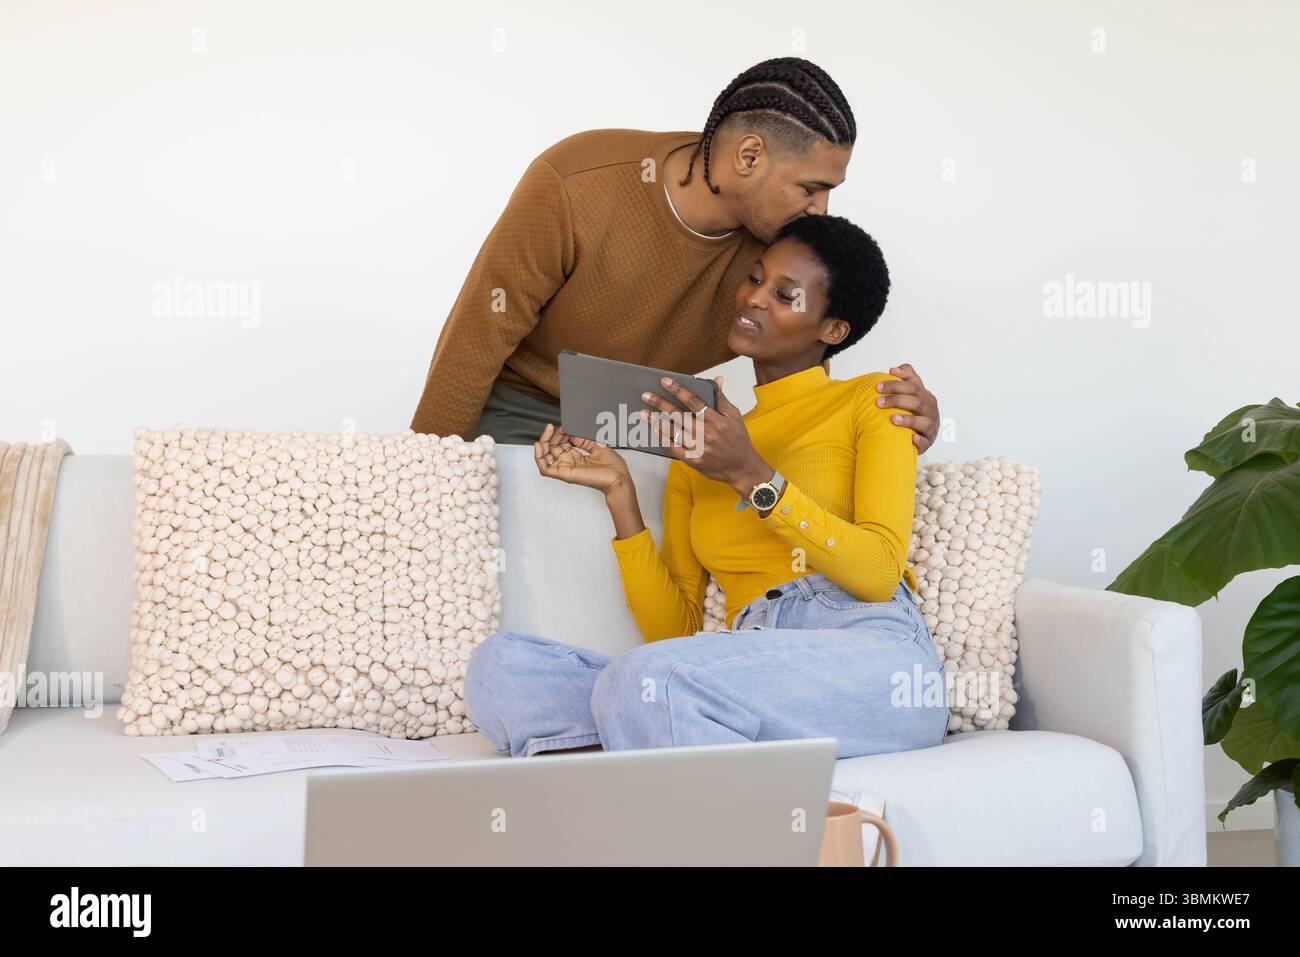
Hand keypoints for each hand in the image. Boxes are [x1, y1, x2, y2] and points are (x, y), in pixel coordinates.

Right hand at [534, 422, 631, 495]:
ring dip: (542, 444)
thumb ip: (581, 437)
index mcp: (576, 457)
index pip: (560, 443)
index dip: (559, 433)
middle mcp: (568, 463)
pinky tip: (539, 446)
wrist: (619, 477)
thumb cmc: (612, 466)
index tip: (566, 425)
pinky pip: (545, 469)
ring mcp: (565, 469)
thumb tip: (569, 430)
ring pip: (545, 458)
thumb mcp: (596, 444)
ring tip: (546, 433)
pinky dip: (539, 458)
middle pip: (550, 449)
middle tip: (553, 427)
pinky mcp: (565, 474)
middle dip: (550, 436)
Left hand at [638, 376, 768, 492]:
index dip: (678, 390)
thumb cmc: (738, 439)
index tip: (665, 381)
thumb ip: (721, 398)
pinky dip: (663, 439)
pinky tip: (655, 430)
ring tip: (644, 413)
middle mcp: (706, 433)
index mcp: (716, 420)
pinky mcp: (693, 460)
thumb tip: (716, 379)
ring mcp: (698, 448)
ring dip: (656, 421)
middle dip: (660, 403)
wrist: (742, 467)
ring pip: (673, 431)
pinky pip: (674, 448)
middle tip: (646, 395)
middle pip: (678, 415)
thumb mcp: (734, 416)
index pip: (693, 401)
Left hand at [876, 363, 939, 453]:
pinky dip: (919, 439)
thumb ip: (905, 379)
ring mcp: (931, 425)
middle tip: (878, 402)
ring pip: (923, 421)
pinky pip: (925, 440)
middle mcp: (930, 409)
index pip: (913, 385)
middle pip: (917, 400)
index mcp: (925, 395)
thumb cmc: (913, 412)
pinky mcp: (928, 441)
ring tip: (892, 418)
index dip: (897, 383)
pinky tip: (911, 438)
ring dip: (908, 419)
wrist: (923, 434)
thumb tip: (893, 369)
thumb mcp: (911, 394)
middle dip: (896, 399)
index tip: (879, 385)